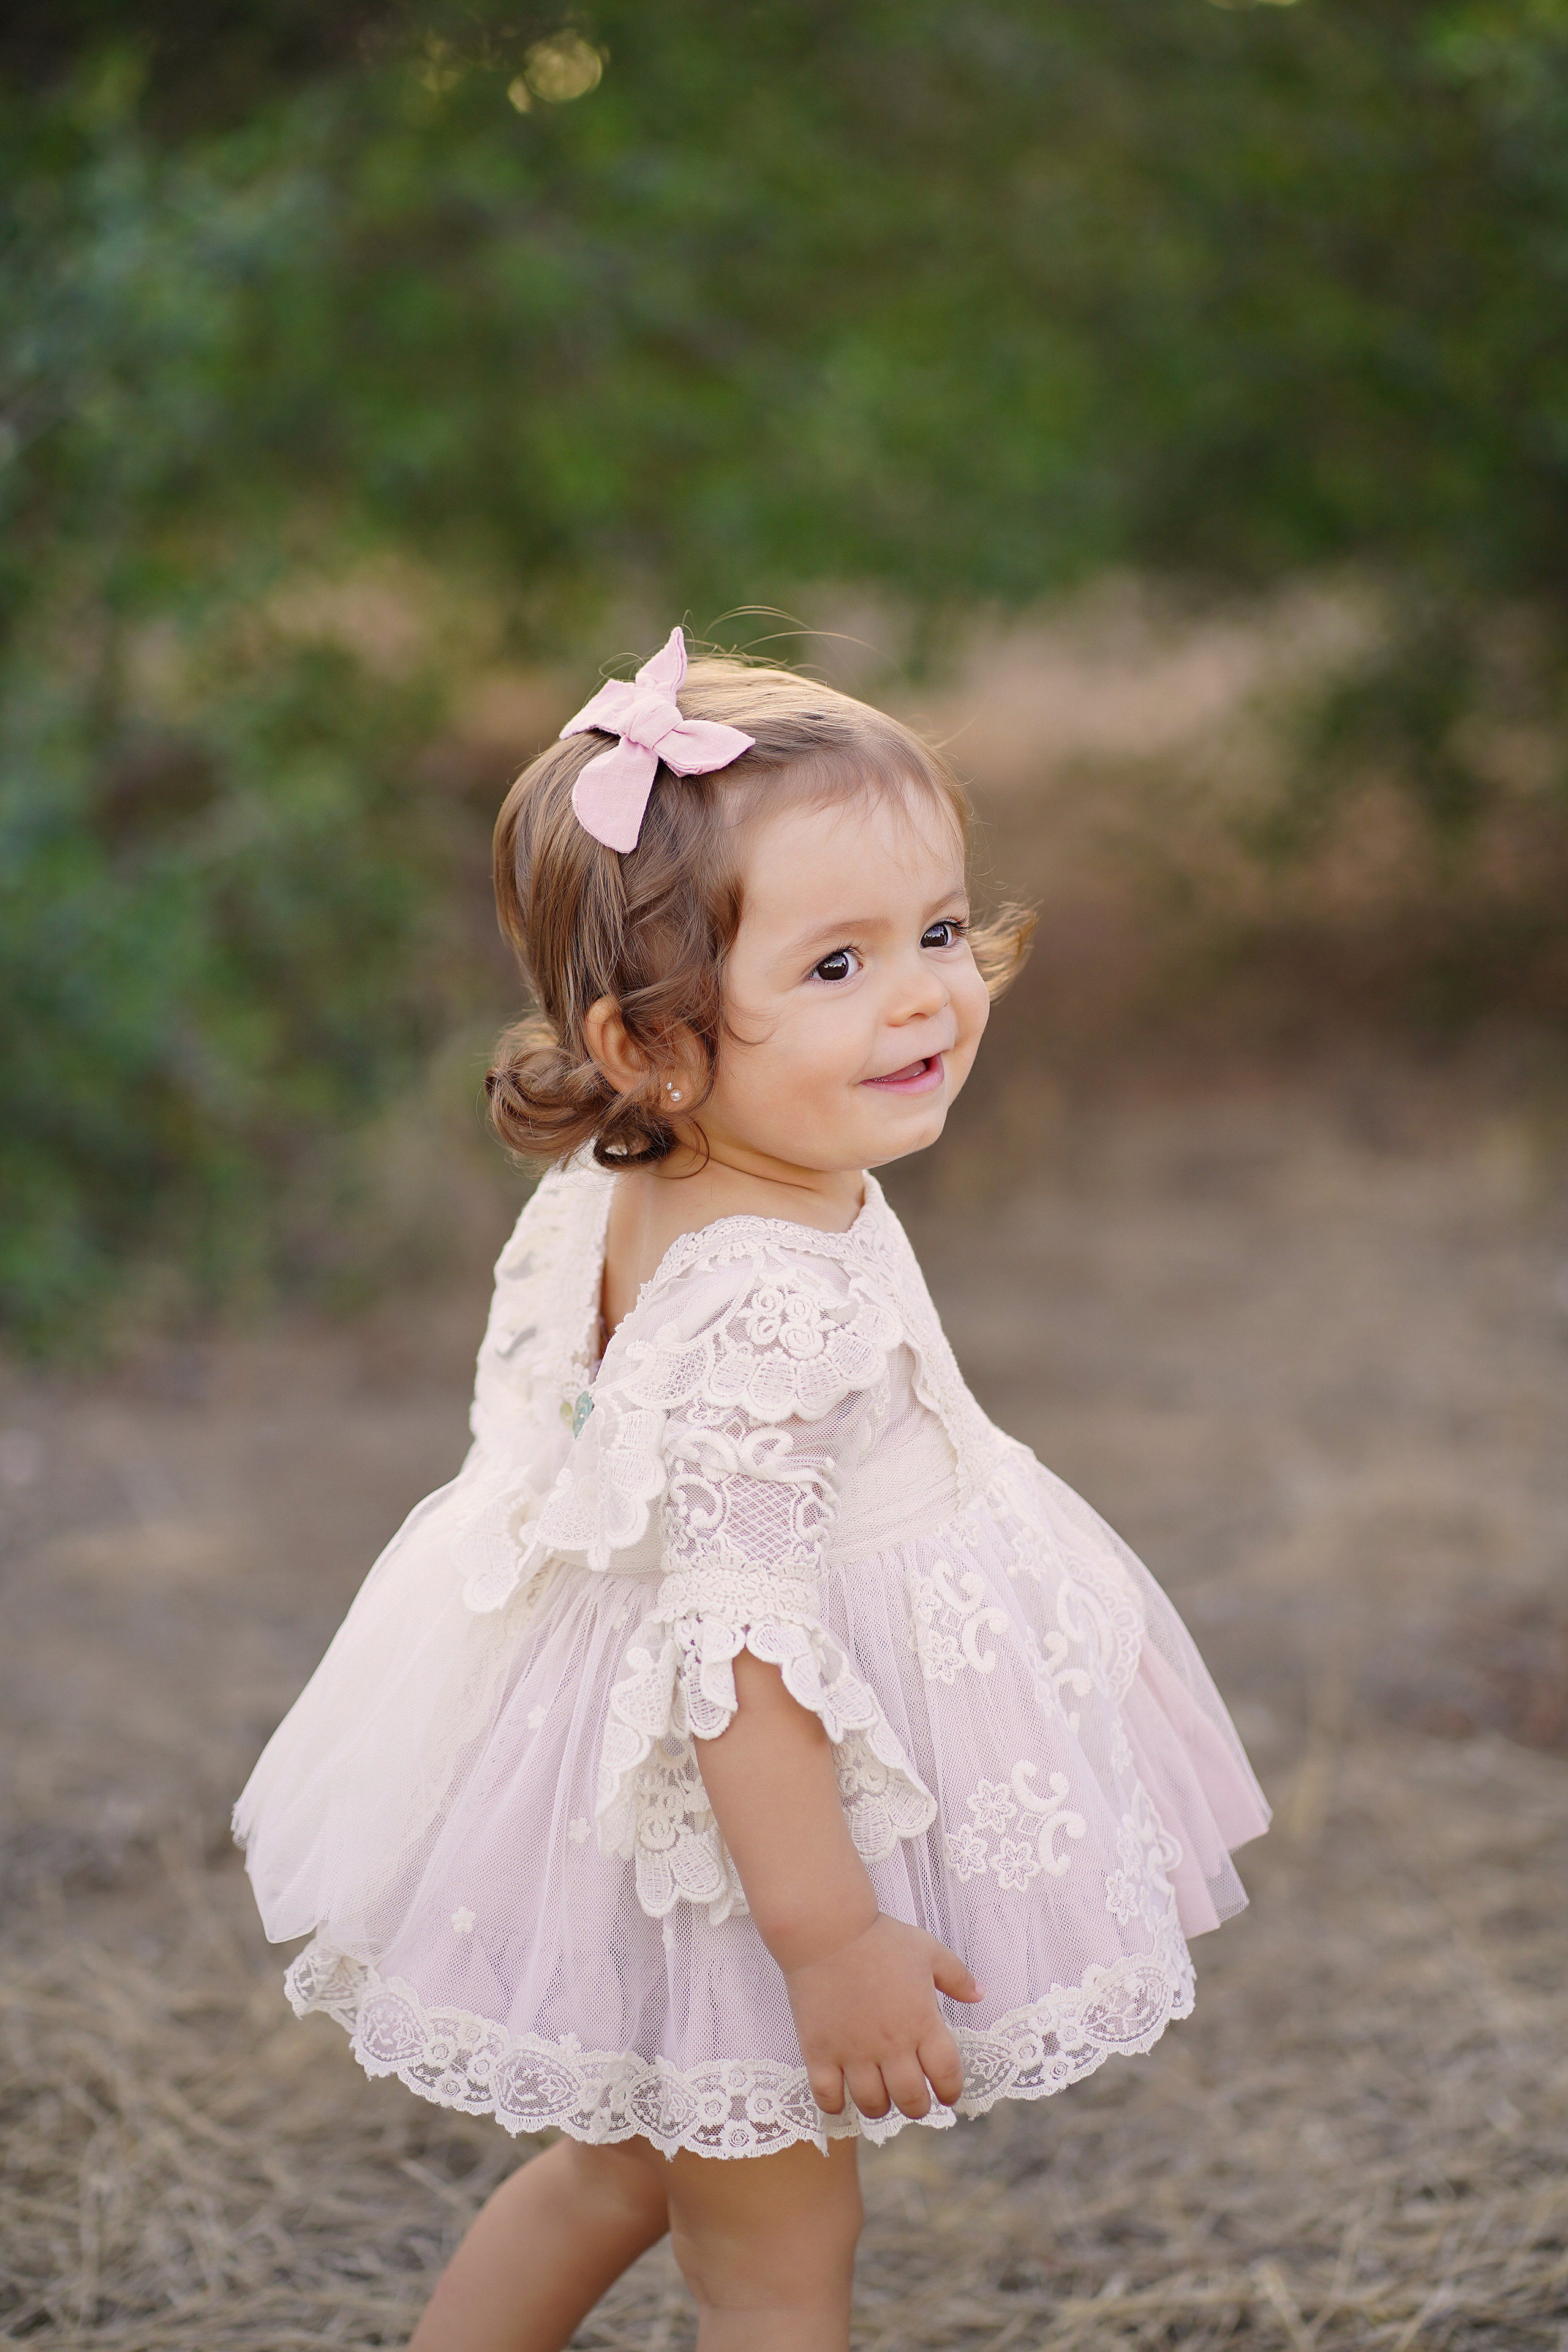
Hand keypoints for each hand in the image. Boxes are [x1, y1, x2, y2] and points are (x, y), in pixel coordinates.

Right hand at [782, 1912, 982, 2122]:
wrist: (827, 1930)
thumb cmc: (879, 1938)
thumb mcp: (927, 1950)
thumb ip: (957, 1976)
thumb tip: (979, 1994)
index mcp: (922, 2023)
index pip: (946, 2075)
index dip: (950, 2091)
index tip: (947, 2094)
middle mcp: (891, 2046)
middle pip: (911, 2100)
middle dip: (917, 2106)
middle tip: (914, 2100)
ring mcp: (853, 2053)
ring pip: (873, 2104)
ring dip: (880, 2108)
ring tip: (880, 2099)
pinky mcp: (820, 2052)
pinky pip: (828, 2096)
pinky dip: (835, 2105)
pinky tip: (841, 2097)